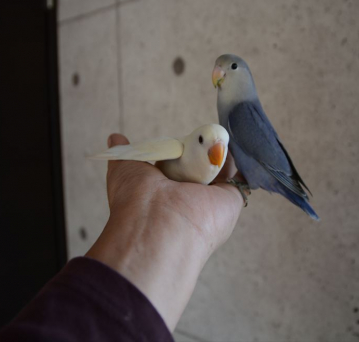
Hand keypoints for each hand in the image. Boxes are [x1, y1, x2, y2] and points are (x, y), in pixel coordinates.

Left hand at [86, 133, 244, 330]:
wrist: (159, 225)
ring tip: (217, 134)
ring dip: (221, 151)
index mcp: (164, 191)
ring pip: (222, 168)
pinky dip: (243, 162)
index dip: (180, 150)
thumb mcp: (124, 169)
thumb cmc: (136, 199)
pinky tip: (238, 144)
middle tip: (204, 133)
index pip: (176, 166)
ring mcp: (210, 200)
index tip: (183, 138)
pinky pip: (242, 178)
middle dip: (203, 147)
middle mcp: (188, 197)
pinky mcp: (231, 201)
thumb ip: (124, 152)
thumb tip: (115, 137)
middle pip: (201, 165)